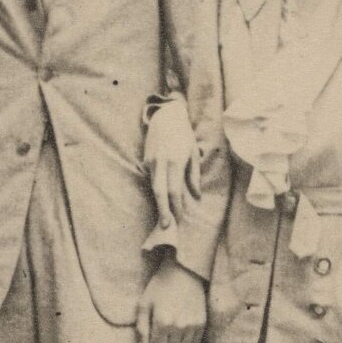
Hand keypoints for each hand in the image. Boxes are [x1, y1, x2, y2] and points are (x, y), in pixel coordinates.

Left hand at [135, 259, 205, 342]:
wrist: (183, 272)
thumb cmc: (160, 287)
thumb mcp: (144, 304)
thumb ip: (142, 329)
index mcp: (162, 322)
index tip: (153, 337)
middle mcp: (179, 326)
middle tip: (161, 337)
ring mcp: (192, 325)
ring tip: (171, 336)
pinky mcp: (202, 322)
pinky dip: (187, 342)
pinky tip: (182, 331)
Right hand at [144, 98, 201, 230]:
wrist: (166, 116)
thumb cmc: (183, 134)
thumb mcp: (193, 153)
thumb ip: (194, 175)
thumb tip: (196, 196)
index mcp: (176, 161)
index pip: (175, 190)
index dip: (177, 206)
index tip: (179, 218)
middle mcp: (162, 163)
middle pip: (160, 192)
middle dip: (163, 210)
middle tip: (166, 226)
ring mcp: (151, 161)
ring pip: (153, 187)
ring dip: (159, 203)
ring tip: (164, 216)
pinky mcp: (145, 160)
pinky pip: (151, 179)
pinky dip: (157, 190)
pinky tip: (162, 199)